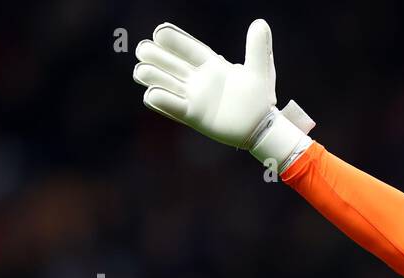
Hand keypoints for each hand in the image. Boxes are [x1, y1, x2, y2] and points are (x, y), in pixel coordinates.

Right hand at [132, 20, 311, 166]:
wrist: (261, 128)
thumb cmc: (261, 99)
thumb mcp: (261, 70)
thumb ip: (258, 48)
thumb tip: (260, 23)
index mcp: (211, 64)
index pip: (188, 48)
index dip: (174, 40)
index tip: (159, 32)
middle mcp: (198, 79)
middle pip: (169, 62)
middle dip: (155, 55)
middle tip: (144, 50)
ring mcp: (193, 97)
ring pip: (163, 81)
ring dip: (151, 75)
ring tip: (142, 71)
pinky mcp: (191, 115)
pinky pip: (170, 106)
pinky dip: (159, 99)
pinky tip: (153, 94)